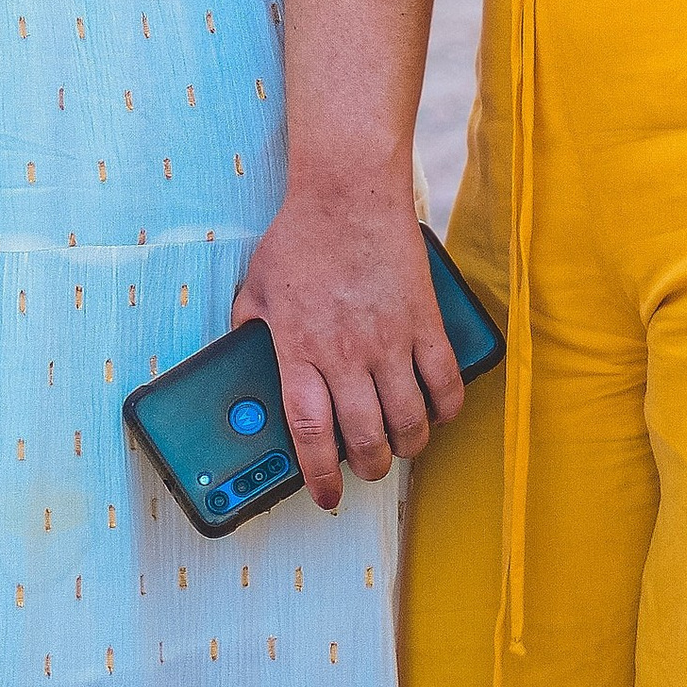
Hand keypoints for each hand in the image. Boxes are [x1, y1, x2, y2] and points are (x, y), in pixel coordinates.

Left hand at [232, 175, 462, 508]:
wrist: (348, 190)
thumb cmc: (300, 235)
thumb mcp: (256, 286)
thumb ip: (248, 329)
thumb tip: (240, 357)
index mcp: (299, 350)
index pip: (310, 435)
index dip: (319, 476)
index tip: (325, 495)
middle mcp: (346, 354)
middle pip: (365, 439)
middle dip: (369, 467)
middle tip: (369, 466)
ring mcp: (390, 339)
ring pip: (409, 421)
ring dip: (407, 445)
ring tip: (402, 443)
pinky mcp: (424, 321)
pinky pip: (445, 382)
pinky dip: (445, 408)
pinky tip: (437, 411)